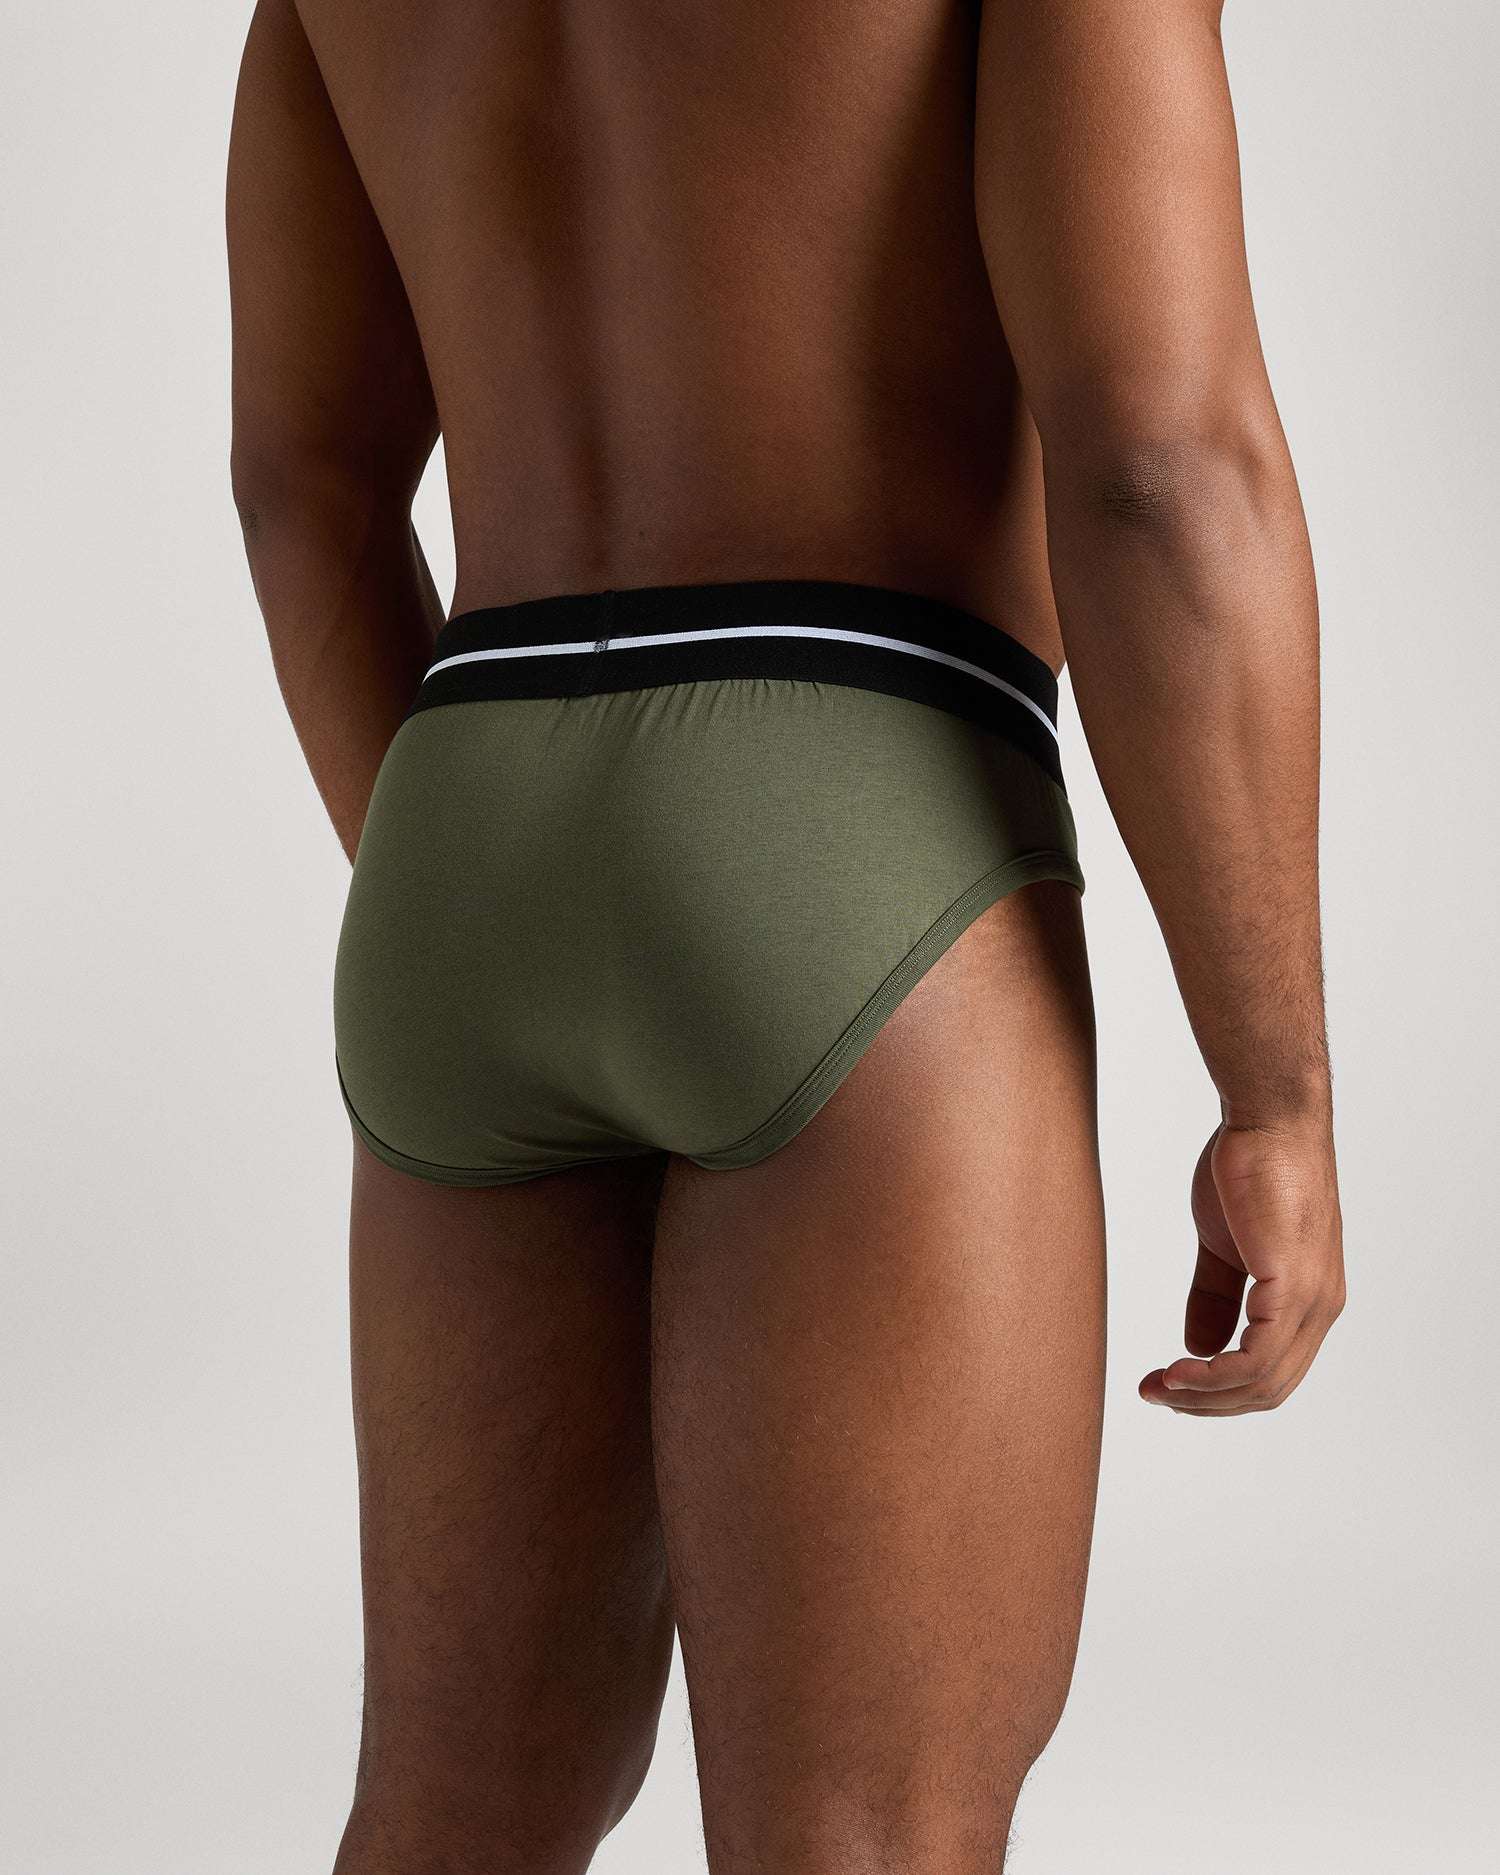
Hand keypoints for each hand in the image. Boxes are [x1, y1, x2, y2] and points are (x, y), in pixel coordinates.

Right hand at [1139, 1119, 1344, 1415]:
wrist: (1269, 1121)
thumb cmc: (1250, 1168)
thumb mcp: (1224, 1245)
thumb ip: (1215, 1297)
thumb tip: (1198, 1347)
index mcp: (1307, 1300)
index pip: (1271, 1371)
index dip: (1219, 1390)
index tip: (1167, 1384)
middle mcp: (1320, 1308)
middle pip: (1269, 1389)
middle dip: (1207, 1403)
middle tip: (1155, 1393)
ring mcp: (1311, 1299)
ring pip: (1264, 1381)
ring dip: (1205, 1395)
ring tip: (1159, 1386)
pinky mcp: (1293, 1285)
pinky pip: (1258, 1356)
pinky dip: (1216, 1375)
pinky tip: (1178, 1370)